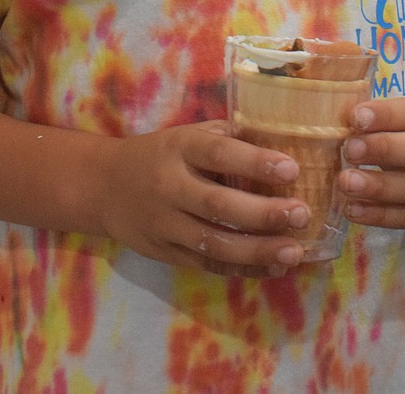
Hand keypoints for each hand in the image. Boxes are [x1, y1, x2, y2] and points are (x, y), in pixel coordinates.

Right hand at [98, 120, 310, 275]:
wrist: (103, 186)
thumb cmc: (158, 154)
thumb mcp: (185, 134)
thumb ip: (224, 138)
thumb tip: (279, 140)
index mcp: (178, 148)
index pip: (218, 154)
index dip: (255, 162)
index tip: (291, 170)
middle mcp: (169, 186)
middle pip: (218, 205)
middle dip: (263, 214)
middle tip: (301, 215)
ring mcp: (165, 224)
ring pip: (214, 243)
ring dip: (258, 250)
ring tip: (294, 251)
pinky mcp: (165, 253)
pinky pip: (207, 265)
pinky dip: (242, 269)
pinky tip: (272, 267)